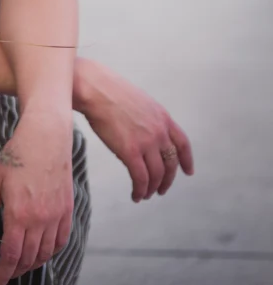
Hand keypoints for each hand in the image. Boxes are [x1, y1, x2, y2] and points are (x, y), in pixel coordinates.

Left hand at [0, 111, 73, 284]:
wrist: (46, 136)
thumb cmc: (18, 154)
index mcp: (19, 214)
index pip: (10, 257)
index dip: (1, 276)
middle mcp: (40, 220)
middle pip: (28, 259)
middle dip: (14, 272)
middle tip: (4, 275)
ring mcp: (56, 215)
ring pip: (45, 253)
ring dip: (32, 264)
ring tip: (20, 265)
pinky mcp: (67, 209)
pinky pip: (61, 241)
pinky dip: (51, 252)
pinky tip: (42, 252)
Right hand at [77, 59, 193, 201]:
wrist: (96, 88)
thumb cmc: (110, 91)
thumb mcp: (139, 101)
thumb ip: (148, 118)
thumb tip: (145, 132)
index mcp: (162, 117)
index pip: (183, 143)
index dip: (187, 160)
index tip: (188, 171)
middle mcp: (159, 131)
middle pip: (171, 164)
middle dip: (167, 180)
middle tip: (161, 189)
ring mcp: (146, 142)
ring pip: (157, 175)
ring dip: (153, 189)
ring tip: (146, 194)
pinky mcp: (130, 151)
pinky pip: (140, 178)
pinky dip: (140, 190)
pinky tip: (136, 195)